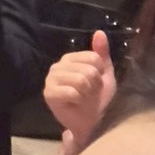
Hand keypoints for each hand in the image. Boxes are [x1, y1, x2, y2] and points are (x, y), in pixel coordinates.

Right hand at [42, 30, 116, 145]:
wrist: (91, 122)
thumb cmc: (98, 98)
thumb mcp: (105, 74)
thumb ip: (102, 53)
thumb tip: (99, 32)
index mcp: (70, 58)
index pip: (93, 57)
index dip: (100, 73)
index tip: (97, 82)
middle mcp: (58, 66)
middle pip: (88, 69)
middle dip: (95, 85)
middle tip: (90, 93)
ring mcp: (51, 79)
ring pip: (80, 80)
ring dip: (87, 93)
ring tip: (83, 98)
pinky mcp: (49, 93)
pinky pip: (71, 92)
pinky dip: (79, 100)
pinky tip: (75, 104)